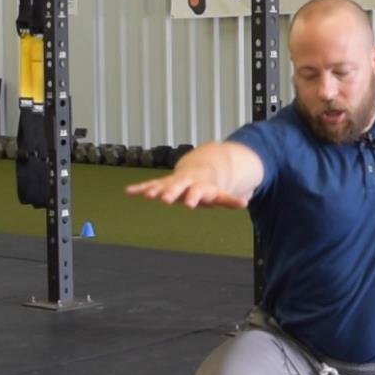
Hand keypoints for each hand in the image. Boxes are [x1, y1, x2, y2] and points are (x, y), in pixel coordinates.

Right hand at [125, 169, 247, 208]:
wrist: (199, 169)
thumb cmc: (208, 186)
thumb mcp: (219, 193)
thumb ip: (230, 199)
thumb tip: (245, 202)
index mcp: (198, 186)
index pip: (197, 192)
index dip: (194, 197)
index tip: (189, 204)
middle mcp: (184, 183)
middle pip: (177, 187)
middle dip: (171, 193)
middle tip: (164, 200)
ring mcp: (172, 182)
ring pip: (162, 185)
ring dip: (153, 190)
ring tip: (146, 196)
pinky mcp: (162, 184)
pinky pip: (150, 185)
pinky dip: (140, 189)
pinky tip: (128, 192)